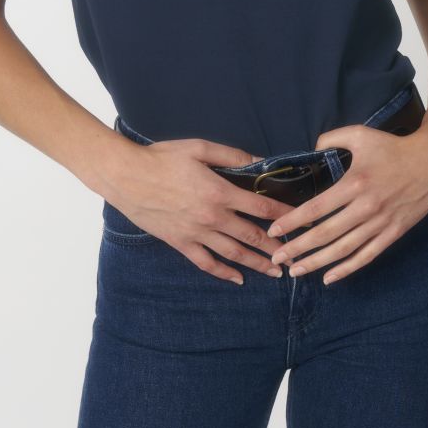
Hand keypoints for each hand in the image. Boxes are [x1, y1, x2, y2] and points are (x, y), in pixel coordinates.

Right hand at [101, 138, 294, 283]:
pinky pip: (206, 263)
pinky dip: (223, 273)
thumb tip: (260, 161)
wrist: (126, 176)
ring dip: (256, 264)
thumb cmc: (162, 158)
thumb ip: (233, 156)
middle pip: (252, 236)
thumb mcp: (200, 149)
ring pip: (233, 253)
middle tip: (294, 255)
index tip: (302, 221)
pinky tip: (238, 279)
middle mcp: (212, 217)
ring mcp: (196, 233)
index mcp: (220, 192)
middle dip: (276, 247)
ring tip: (275, 272)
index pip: (262, 207)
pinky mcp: (180, 242)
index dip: (285, 215)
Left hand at [267, 123, 427, 283]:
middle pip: (325, 234)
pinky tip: (329, 277)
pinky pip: (367, 255)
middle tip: (277, 257)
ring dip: (316, 262)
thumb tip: (312, 148)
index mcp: (354, 183)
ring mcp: (380, 222)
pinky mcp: (393, 232)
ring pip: (343, 249)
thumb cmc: (395, 147)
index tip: (275, 230)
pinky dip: (347, 268)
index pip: (316, 208)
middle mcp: (366, 206)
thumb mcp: (361, 134)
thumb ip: (332, 138)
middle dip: (297, 248)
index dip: (293, 221)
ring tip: (295, 271)